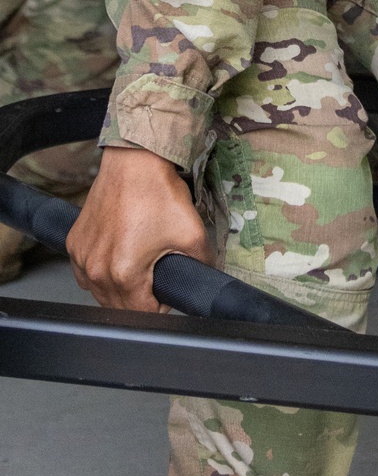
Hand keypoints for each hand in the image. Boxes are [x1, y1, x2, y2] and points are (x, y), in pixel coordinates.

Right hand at [67, 146, 212, 312]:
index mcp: (124, 274)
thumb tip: (206, 281)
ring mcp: (81, 257)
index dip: (160, 307)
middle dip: (140, 298)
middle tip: (156, 274)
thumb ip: (202, 266)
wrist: (134, 161)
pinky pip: (86, 272)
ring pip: (100, 291)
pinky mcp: (73, 243)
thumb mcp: (192, 233)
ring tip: (138, 262)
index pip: (142, 314)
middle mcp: (96, 270)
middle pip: (118, 306)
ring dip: (119, 287)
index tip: (167, 292)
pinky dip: (101, 270)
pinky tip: (119, 253)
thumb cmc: (158, 193)